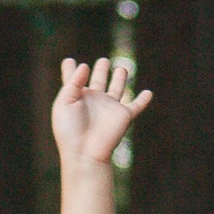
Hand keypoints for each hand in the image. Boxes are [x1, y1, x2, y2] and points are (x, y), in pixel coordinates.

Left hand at [51, 54, 151, 168]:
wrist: (85, 152)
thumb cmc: (70, 130)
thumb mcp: (64, 101)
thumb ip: (73, 81)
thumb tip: (86, 66)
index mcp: (76, 98)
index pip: (73, 80)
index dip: (70, 70)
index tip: (69, 61)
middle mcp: (94, 101)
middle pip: (98, 81)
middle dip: (101, 70)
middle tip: (102, 61)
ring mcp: (109, 107)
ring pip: (117, 88)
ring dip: (120, 79)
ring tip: (121, 68)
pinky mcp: (124, 115)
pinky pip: (136, 106)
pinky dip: (143, 100)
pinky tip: (149, 93)